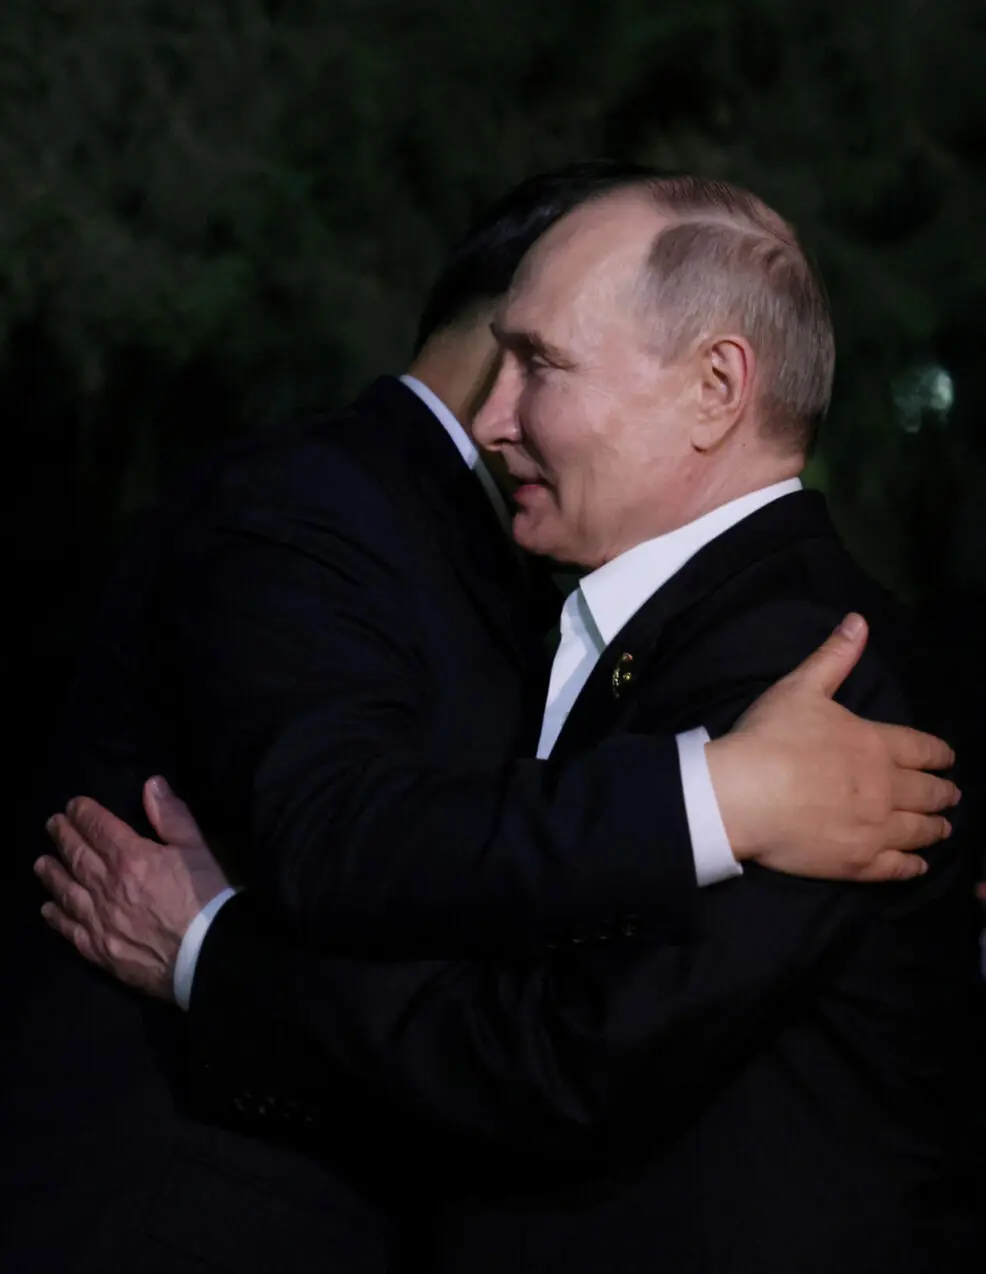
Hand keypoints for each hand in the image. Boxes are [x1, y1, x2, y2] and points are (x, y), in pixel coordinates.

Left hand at [35, 777, 229, 999]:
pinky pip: (69, 929)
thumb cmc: (207, 898)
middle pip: (77, 856)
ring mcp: (99, 920)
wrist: (207, 956)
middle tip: (52, 824)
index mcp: (131, 857)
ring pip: (66, 891)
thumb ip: (172, 816)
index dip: (83, 813)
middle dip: (63, 837)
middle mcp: (106, 886)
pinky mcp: (99, 949)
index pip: (98, 828)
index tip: (72, 805)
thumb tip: (151, 784)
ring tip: (41, 862)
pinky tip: (48, 909)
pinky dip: (56, 916)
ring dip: (51, 873)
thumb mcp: (197, 849)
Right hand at [706, 613, 958, 882]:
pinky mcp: (858, 862)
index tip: (947, 759)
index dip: (938, 753)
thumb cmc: (770, 738)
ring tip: (942, 829)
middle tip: (951, 795)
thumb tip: (859, 620)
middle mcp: (885, 787)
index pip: (920, 748)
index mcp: (874, 744)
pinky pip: (896, 867)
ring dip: (934, 828)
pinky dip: (913, 866)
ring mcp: (875, 828)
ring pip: (918, 830)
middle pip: (926, 791)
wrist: (744, 793)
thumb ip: (834, 657)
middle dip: (942, 792)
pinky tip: (919, 866)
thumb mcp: (800, 687)